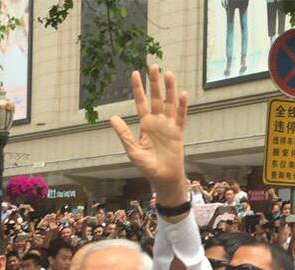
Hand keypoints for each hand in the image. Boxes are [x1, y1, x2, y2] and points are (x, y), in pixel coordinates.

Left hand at [109, 65, 187, 207]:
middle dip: (154, 83)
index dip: (138, 88)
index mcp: (145, 125)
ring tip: (168, 73)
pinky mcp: (178, 133)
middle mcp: (157, 122)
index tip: (135, 73)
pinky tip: (182, 94)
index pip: (141, 102)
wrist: (163, 178)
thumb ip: (124, 133)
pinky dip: (182, 106)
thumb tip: (112, 117)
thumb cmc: (147, 166)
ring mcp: (168, 126)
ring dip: (169, 89)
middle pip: (155, 98)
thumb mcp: (132, 150)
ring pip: (169, 103)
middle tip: (153, 66)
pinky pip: (181, 117)